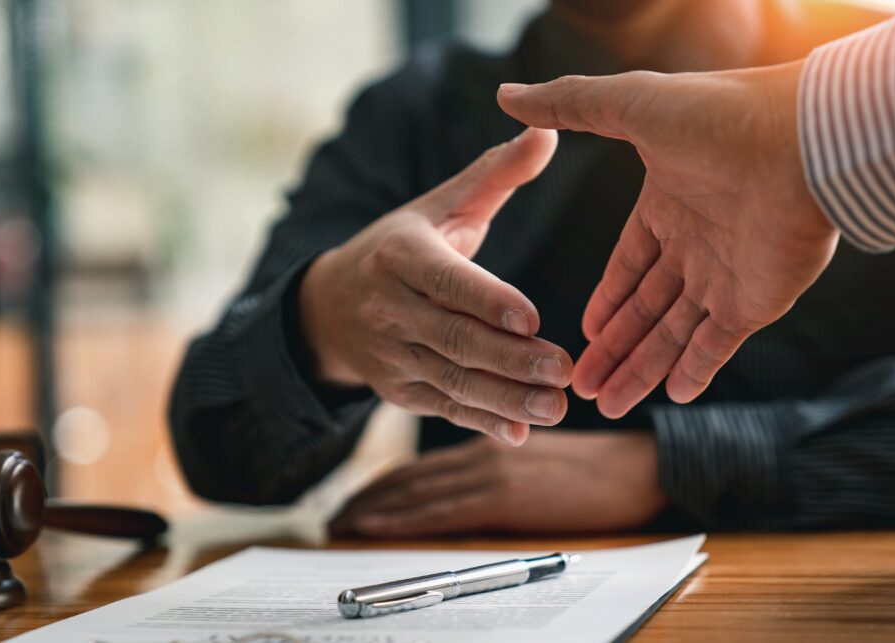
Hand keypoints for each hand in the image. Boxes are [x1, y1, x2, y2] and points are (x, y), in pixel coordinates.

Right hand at [299, 128, 571, 445]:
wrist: (331, 305)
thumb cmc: (401, 247)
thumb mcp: (439, 206)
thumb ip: (495, 175)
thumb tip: (548, 131)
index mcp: (401, 255)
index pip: (447, 281)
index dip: (487, 301)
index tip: (531, 318)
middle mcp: (390, 308)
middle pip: (454, 338)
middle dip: (510, 359)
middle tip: (564, 370)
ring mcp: (392, 354)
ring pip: (452, 380)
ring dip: (504, 399)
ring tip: (555, 408)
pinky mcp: (399, 390)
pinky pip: (443, 408)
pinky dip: (481, 423)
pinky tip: (520, 433)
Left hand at [329, 431, 666, 536]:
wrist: (637, 466)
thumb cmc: (598, 469)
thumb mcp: (540, 460)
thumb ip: (502, 467)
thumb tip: (470, 491)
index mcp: (489, 445)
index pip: (423, 467)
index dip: (384, 484)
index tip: (355, 501)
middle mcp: (481, 455)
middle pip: (409, 479)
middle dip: (368, 499)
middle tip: (334, 517)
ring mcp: (490, 475)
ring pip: (415, 494)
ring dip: (374, 511)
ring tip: (342, 525)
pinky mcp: (504, 497)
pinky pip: (441, 511)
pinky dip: (403, 519)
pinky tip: (378, 526)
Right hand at [498, 62, 838, 417]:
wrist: (799, 142)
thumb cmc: (717, 117)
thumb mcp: (629, 106)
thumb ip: (569, 105)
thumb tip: (507, 96)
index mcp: (667, 207)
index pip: (628, 266)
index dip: (605, 300)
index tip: (582, 333)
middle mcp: (696, 245)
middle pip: (645, 310)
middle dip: (612, 349)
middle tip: (577, 386)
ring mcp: (727, 276)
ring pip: (674, 335)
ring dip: (640, 370)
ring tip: (605, 405)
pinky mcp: (756, 301)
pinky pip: (719, 345)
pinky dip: (696, 371)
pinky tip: (669, 397)